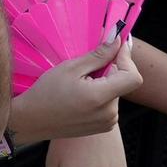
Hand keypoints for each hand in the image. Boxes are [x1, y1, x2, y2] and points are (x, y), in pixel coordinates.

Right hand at [11, 33, 141, 141]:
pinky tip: (82, 94)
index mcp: (100, 98)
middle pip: (123, 82)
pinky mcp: (104, 126)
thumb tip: (117, 40)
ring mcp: (107, 122)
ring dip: (105, 82)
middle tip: (88, 65)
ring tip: (81, 83)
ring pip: (116, 92)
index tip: (117, 45)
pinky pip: (110, 104)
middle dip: (111, 69)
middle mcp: (109, 113)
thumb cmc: (46, 93)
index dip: (127, 58)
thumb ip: (98, 55)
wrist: (33, 120)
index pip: (133, 76)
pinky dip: (101, 94)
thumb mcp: (70, 68)